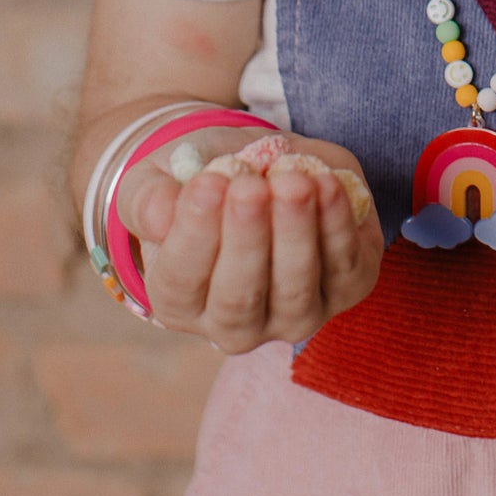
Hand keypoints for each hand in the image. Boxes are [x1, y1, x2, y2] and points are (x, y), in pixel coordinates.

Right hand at [115, 126, 382, 349]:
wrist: (260, 169)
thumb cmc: (201, 181)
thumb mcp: (157, 180)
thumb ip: (149, 198)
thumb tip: (159, 216)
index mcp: (179, 302)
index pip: (182, 281)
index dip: (195, 233)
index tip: (207, 183)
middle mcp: (235, 326)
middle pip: (240, 297)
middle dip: (248, 239)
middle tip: (250, 185)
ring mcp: (294, 315)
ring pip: (297, 290)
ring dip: (296, 232)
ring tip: (292, 180)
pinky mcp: (346, 288)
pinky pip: (346, 267)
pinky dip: (339, 226)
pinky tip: (326, 182)